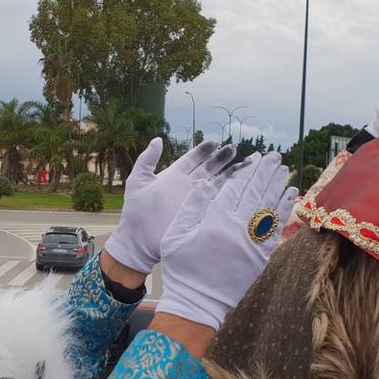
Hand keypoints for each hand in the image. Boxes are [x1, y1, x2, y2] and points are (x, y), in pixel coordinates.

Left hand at [103, 137, 234, 273]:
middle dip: (221, 159)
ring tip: (243, 165)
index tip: (214, 142)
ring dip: (229, 175)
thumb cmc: (135, 211)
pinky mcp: (198, 214)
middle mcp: (186, 186)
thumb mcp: (138, 180)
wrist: (137, 239)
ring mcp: (194, 200)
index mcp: (174, 176)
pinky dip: (227, 196)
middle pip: (208, 169)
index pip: (193, 159)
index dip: (203, 150)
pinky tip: (239, 189)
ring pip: (215, 184)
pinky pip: (215, 203)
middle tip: (233, 149)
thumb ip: (147, 159)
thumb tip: (157, 139)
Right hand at [155, 151, 297, 330]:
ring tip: (284, 169)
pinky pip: (276, 228)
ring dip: (278, 186)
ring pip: (269, 207)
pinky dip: (283, 210)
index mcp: (216, 221)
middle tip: (274, 156)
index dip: (246, 170)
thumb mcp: (175, 234)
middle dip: (265, 172)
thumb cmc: (181, 267)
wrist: (197, 302)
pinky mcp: (261, 256)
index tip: (254, 157)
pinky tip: (289, 195)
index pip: (236, 188)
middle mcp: (238, 230)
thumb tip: (205, 182)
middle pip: (255, 193)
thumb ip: (191, 206)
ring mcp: (252, 243)